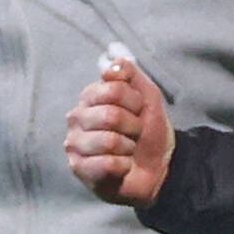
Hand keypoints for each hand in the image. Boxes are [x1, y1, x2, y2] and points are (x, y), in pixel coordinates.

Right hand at [64, 51, 174, 204]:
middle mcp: (76, 117)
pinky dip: (123, 166)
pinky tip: (121, 166)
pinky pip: (107, 164)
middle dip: (133, 127)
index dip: (135, 102)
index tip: (139, 111)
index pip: (114, 89)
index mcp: (90, 96)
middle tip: (134, 134)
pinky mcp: (79, 169)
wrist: (158, 165)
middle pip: (111, 115)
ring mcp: (74, 144)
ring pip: (109, 141)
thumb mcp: (147, 96)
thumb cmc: (148, 130)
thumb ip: (130, 75)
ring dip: (128, 148)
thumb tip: (113, 64)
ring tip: (127, 150)